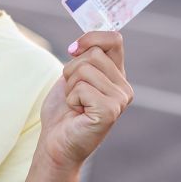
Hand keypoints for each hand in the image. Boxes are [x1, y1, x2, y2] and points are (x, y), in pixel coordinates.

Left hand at [37, 31, 132, 172]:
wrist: (56, 144)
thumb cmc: (62, 112)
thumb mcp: (72, 77)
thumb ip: (83, 57)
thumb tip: (82, 41)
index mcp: (117, 76)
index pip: (114, 39)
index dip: (91, 38)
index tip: (72, 50)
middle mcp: (124, 87)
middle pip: (93, 54)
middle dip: (71, 70)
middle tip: (73, 93)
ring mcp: (120, 100)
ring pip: (85, 68)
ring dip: (70, 86)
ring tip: (75, 104)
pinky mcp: (110, 111)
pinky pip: (82, 87)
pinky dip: (71, 98)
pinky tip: (77, 113)